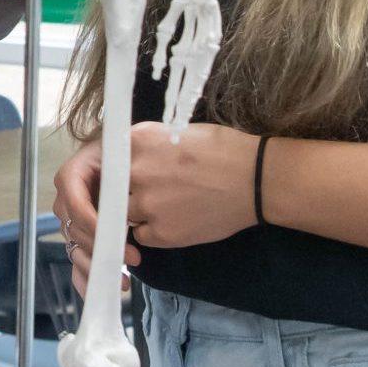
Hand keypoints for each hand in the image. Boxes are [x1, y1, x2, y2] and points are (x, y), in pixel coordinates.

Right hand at [52, 137, 135, 295]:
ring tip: (122, 280)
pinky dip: (87, 280)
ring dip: (97, 268)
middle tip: (133, 257)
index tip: (120, 235)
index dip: (93, 222)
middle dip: (102, 247)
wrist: (128, 162)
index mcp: (71, 176)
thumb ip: (119, 170)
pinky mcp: (79, 239)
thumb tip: (126, 194)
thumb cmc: (125, 155)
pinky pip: (76, 263)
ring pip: (76, 250)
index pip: (75, 203)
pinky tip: (101, 291)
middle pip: (75, 230)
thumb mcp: (121, 154)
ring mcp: (71, 222)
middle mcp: (66, 200)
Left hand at [124, 121, 256, 249]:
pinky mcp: (161, 232)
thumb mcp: (178, 131)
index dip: (121, 166)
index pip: (111, 156)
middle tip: (156, 189)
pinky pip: (141, 235)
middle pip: (114, 185)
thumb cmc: (223, 149)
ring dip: (141, 211)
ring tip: (167, 205)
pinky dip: (153, 231)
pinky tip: (173, 221)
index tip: (132, 170)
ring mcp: (147, 204)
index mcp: (139, 140)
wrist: (256, 180)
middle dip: (130, 188)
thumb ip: (149, 144)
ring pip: (126, 212)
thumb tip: (132, 155)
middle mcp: (136, 171)